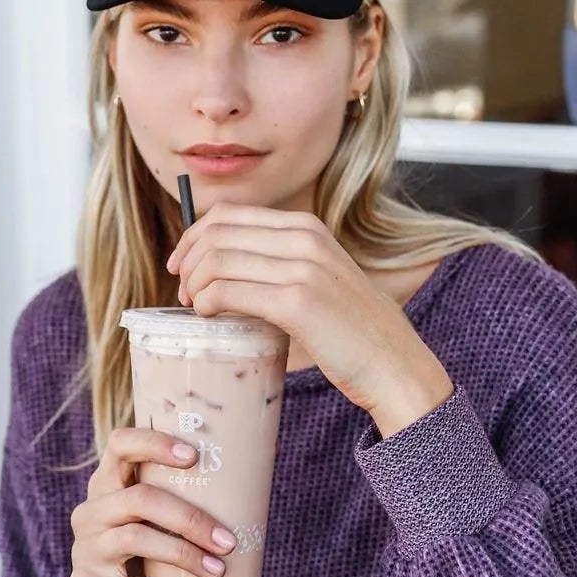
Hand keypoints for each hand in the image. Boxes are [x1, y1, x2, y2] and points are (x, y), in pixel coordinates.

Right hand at [68, 427, 238, 576]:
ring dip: (187, 557)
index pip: (120, 444)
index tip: (194, 457)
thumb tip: (271, 451)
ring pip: (138, 541)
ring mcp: (85, 551)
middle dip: (189, 518)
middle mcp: (89, 512)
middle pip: (140, 499)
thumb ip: (188, 496)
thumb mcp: (155, 524)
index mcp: (107, 485)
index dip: (154, 443)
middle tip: (227, 541)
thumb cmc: (147, 557)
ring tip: (219, 571)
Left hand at [167, 203, 452, 430]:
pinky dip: (207, 303)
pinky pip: (228, 291)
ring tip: (196, 308)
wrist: (394, 362)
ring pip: (217, 261)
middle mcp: (304, 239)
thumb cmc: (350, 328)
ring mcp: (302, 269)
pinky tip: (209, 317)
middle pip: (216, 233)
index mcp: (306, 227)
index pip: (227, 214)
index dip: (193, 238)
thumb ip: (280, 262)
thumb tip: (220, 264)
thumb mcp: (318, 276)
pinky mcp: (297, 303)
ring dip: (194, 286)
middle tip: (184, 293)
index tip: (182, 266)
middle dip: (188, 261)